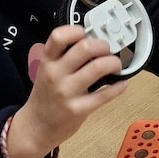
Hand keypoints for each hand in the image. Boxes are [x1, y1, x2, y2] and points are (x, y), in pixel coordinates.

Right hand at [6, 24, 126, 157]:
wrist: (36, 126)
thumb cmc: (45, 95)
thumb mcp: (46, 71)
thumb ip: (63, 56)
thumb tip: (92, 41)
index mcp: (47, 61)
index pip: (58, 36)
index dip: (76, 30)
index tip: (86, 33)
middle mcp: (55, 74)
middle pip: (84, 48)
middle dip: (103, 45)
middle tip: (107, 50)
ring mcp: (66, 92)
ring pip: (98, 68)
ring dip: (113, 63)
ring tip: (115, 65)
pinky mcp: (78, 109)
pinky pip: (105, 94)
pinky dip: (118, 86)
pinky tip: (121, 84)